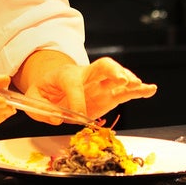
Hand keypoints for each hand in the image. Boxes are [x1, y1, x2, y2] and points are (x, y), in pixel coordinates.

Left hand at [15, 52, 156, 124]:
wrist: (53, 84)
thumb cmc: (46, 90)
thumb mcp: (35, 98)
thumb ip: (41, 109)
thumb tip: (57, 118)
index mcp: (66, 75)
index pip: (74, 84)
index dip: (76, 100)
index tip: (78, 116)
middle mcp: (87, 76)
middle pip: (101, 66)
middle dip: (112, 71)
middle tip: (120, 79)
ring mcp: (100, 84)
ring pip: (116, 76)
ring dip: (128, 79)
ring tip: (137, 84)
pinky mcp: (109, 94)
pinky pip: (125, 91)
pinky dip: (139, 90)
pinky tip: (150, 89)